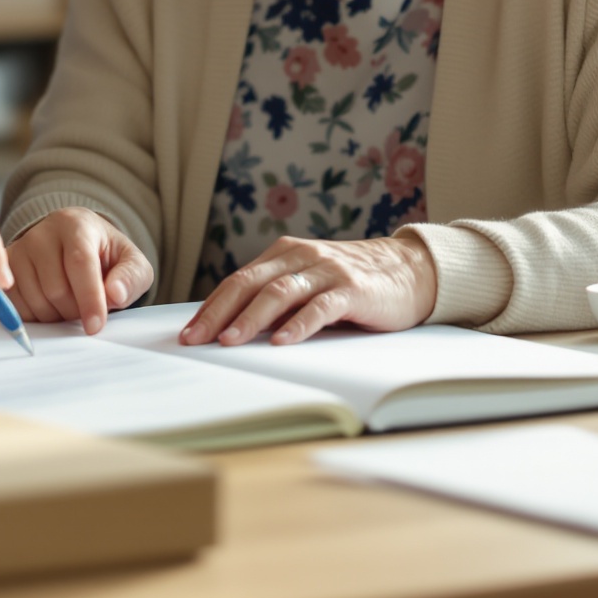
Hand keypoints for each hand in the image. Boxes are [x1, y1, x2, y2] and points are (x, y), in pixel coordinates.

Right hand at [5, 207, 154, 332]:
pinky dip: (33, 318)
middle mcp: (40, 234)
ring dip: (54, 317)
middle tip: (85, 311)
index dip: (89, 298)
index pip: (79, 263)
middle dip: (74, 312)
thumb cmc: (104, 256)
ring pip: (33, 301)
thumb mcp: (131, 263)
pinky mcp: (3, 271)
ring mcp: (17, 251)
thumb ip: (131, 277)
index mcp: (75, 225)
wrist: (74, 245)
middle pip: (55, 289)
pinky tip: (48, 308)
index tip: (95, 326)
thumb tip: (115, 294)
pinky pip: (12, 306)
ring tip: (67, 306)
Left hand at [182, 231, 438, 346]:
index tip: (187, 334)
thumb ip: (276, 298)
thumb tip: (229, 328)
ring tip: (230, 341)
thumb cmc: (352, 284)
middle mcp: (301, 257)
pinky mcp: (353, 289)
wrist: (410, 270)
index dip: (210, 307)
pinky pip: (320, 307)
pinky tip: (282, 342)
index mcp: (284, 255)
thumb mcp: (309, 283)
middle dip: (218, 313)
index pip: (238, 281)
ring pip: (279, 293)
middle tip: (195, 340)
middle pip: (250, 284)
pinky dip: (298, 325)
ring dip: (251, 319)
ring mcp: (327, 271)